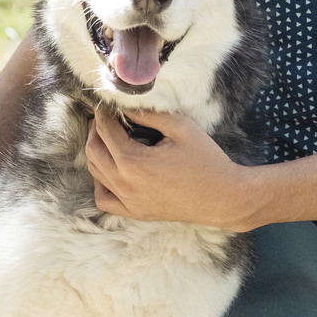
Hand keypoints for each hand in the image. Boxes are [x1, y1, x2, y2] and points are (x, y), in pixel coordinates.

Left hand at [85, 107, 258, 228]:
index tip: (106, 103)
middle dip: (96, 129)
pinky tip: (112, 171)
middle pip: (94, 151)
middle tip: (106, 117)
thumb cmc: (205, 160)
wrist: (223, 197)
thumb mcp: (180, 127)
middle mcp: (125, 184)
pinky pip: (104, 200)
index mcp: (133, 162)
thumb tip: (125, 104)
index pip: (105, 130)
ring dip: (97, 152)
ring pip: (95, 174)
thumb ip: (149, 113)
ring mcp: (128, 202)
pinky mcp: (135, 212)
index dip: (103, 113)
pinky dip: (101, 183)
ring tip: (110, 138)